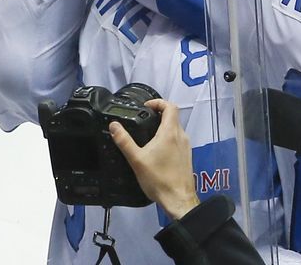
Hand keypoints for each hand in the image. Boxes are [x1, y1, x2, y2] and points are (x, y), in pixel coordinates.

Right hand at [109, 99, 198, 219]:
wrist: (178, 199)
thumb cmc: (159, 180)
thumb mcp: (136, 160)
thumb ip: (124, 141)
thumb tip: (114, 126)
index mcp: (170, 133)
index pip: (170, 106)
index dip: (158, 102)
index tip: (146, 106)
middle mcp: (181, 136)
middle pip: (173, 116)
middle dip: (159, 114)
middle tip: (144, 118)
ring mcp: (186, 146)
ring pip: (176, 128)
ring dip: (163, 126)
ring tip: (148, 133)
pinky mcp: (186, 155)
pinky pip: (178, 139)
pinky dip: (168, 137)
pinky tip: (157, 149)